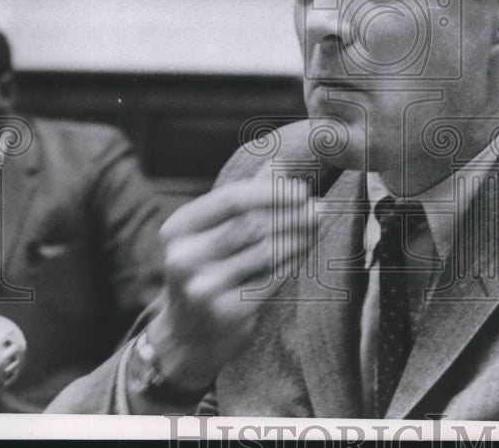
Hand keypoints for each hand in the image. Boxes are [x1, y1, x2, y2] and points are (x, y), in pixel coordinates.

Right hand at [145, 173, 313, 389]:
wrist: (189, 336)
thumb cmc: (207, 270)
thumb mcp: (213, 231)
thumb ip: (245, 198)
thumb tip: (279, 163)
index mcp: (178, 229)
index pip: (229, 200)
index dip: (270, 192)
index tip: (301, 189)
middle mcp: (184, 258)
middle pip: (251, 225)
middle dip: (291, 213)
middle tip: (320, 207)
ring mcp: (203, 288)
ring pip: (266, 251)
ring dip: (299, 235)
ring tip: (317, 225)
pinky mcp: (226, 313)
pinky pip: (272, 278)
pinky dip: (294, 260)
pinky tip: (306, 249)